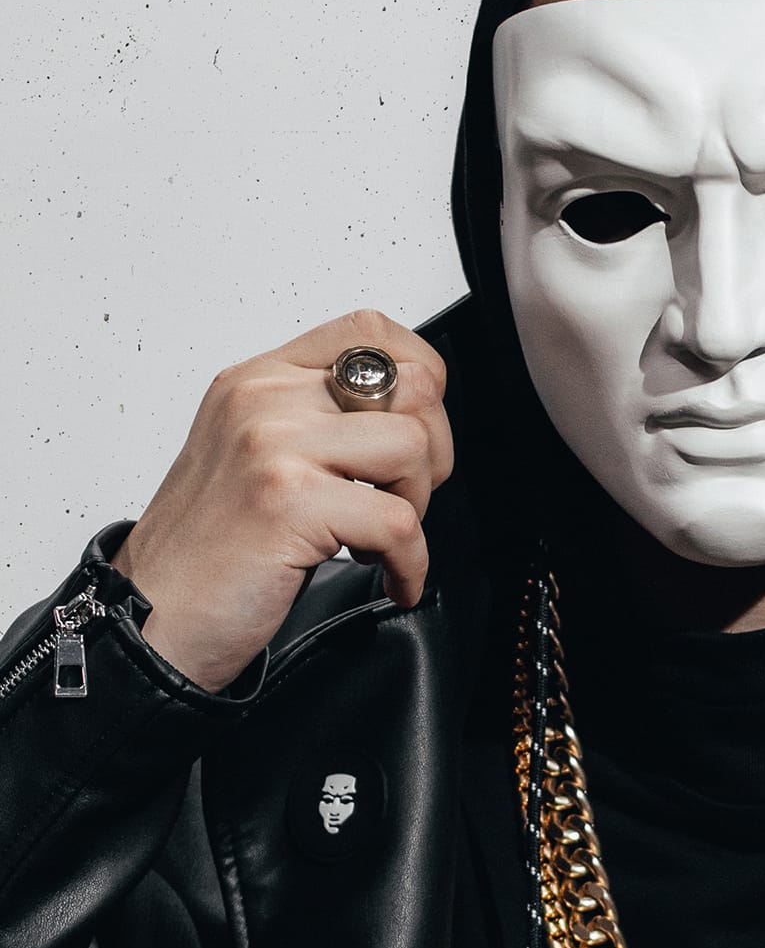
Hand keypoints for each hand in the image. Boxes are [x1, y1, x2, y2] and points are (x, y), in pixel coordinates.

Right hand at [109, 309, 452, 692]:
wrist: (148, 617)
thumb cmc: (206, 550)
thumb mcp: (253, 455)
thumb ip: (316, 419)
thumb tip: (408, 413)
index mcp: (256, 379)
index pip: (370, 330)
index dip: (420, 378)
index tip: (418, 430)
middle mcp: (262, 400)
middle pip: (410, 385)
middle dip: (432, 450)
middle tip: (402, 497)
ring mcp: (273, 445)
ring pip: (412, 447)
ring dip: (416, 506)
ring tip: (379, 539)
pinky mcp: (289, 502)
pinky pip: (400, 522)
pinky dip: (410, 563)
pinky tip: (388, 578)